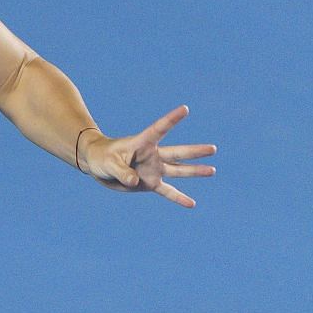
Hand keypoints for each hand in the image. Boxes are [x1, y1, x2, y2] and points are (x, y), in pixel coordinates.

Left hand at [80, 105, 215, 207]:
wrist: (99, 165)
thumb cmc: (102, 158)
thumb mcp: (109, 164)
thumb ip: (122, 172)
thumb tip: (135, 182)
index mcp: (142, 143)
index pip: (159, 129)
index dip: (172, 119)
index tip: (185, 109)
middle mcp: (153, 155)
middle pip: (177, 153)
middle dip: (195, 152)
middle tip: (213, 148)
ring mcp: (154, 169)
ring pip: (178, 170)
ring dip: (195, 171)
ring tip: (212, 170)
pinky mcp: (150, 183)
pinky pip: (168, 191)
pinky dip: (179, 198)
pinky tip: (192, 204)